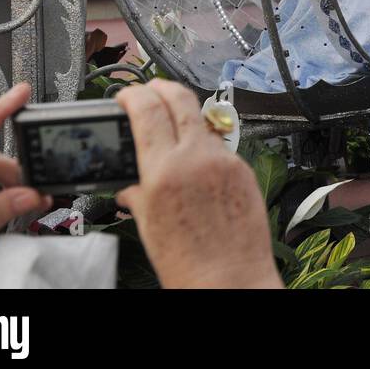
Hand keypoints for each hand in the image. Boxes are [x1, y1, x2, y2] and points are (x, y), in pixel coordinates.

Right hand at [115, 81, 280, 288]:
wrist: (230, 280)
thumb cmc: (188, 263)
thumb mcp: (148, 225)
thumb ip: (137, 195)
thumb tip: (128, 187)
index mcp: (165, 170)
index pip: (148, 109)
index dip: (134, 94)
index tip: (126, 95)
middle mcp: (197, 158)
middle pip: (180, 98)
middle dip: (161, 88)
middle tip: (150, 91)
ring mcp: (224, 161)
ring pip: (201, 122)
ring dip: (184, 119)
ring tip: (171, 131)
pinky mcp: (243, 169)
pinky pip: (220, 147)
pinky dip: (204, 147)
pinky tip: (196, 165)